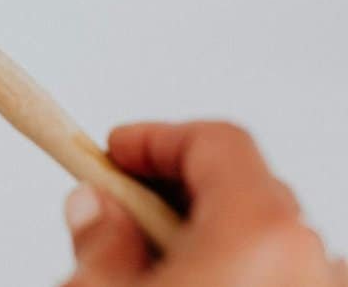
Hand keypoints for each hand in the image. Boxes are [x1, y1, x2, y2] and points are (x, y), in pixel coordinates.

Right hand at [62, 121, 344, 286]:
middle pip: (247, 193)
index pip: (217, 144)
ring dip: (208, 238)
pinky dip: (241, 273)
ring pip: (267, 244)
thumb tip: (97, 212)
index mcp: (262, 237)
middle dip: (177, 192)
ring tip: (148, 264)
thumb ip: (101, 240)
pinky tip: (189, 286)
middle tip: (120, 206)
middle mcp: (315, 266)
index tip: (115, 151)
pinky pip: (286, 279)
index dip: (155, 140)